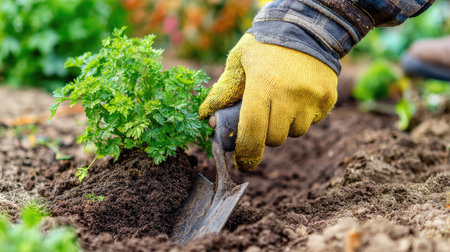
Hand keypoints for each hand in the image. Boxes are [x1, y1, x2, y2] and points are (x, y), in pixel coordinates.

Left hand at [199, 33, 337, 171]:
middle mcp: (289, 95)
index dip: (246, 154)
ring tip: (282, 100)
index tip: (243, 163)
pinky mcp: (328, 98)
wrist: (306, 26)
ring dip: (285, 124)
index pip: (252, 133)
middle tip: (262, 116)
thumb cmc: (265, 44)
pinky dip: (303, 115)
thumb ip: (224, 88)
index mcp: (263, 85)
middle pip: (274, 138)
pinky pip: (313, 121)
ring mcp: (312, 98)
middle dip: (265, 134)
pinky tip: (299, 95)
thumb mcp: (239, 59)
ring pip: (295, 132)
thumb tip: (206, 115)